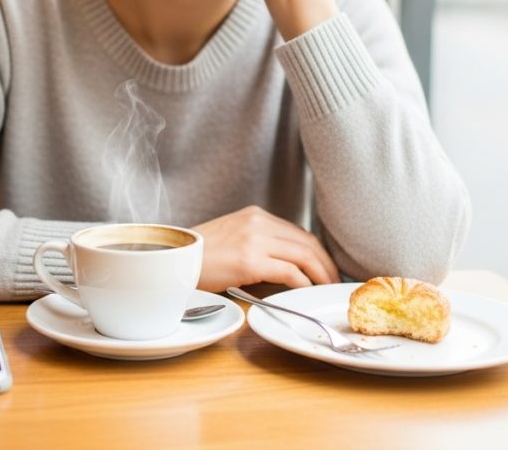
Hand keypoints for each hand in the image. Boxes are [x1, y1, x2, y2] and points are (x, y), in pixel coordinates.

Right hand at [193, 206, 339, 291]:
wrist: (174, 259)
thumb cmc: (199, 256)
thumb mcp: (232, 238)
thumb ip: (258, 242)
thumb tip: (286, 265)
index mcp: (255, 215)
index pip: (298, 233)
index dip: (318, 253)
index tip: (325, 268)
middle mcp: (259, 222)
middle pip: (307, 242)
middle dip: (326, 264)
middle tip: (333, 281)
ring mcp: (255, 239)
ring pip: (304, 255)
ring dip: (321, 274)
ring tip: (325, 288)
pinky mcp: (250, 259)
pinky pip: (290, 271)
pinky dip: (304, 282)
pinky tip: (307, 292)